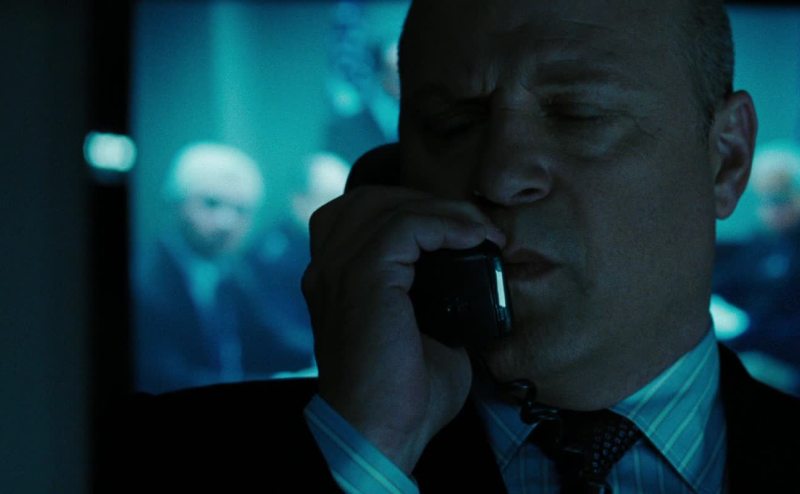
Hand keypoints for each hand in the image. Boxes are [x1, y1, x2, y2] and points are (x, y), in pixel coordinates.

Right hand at [302, 185, 504, 472]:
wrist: (384, 433)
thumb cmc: (405, 393)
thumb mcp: (423, 328)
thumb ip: (435, 292)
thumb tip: (474, 271)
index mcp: (335, 279)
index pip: (362, 216)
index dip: (413, 211)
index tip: (463, 230)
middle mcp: (327, 268)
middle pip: (370, 199)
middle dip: (427, 202)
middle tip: (474, 226)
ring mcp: (339, 270)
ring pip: (388, 204)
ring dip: (444, 210)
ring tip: (481, 231)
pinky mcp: (362, 277)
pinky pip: (405, 225)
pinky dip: (446, 223)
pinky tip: (476, 238)